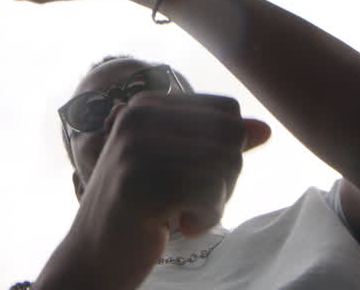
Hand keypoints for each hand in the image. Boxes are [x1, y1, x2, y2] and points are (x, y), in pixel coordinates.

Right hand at [61, 93, 269, 287]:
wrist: (93, 254)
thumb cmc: (140, 208)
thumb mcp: (178, 167)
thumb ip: (218, 144)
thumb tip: (265, 128)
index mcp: (145, 105)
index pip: (227, 111)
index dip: (228, 148)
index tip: (196, 175)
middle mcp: (136, 117)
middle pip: (231, 137)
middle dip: (226, 177)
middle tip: (193, 200)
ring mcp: (134, 150)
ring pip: (225, 165)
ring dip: (215, 202)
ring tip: (184, 214)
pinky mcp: (139, 185)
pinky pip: (209, 192)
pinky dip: (205, 218)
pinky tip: (180, 227)